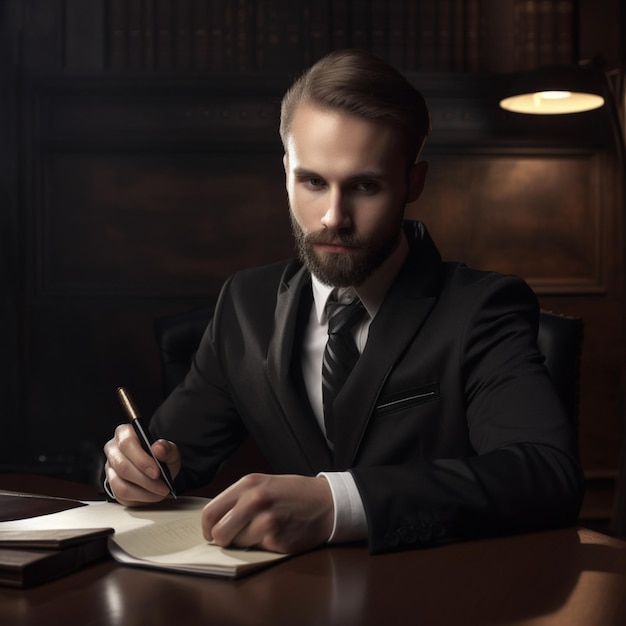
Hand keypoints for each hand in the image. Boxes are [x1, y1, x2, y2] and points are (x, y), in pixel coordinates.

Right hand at [103, 423, 180, 505]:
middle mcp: (113, 449)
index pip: (127, 444)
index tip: (157, 471)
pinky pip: (121, 495)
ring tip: (160, 491)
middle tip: (163, 486)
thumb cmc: (161, 457)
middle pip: (122, 466)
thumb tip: (158, 448)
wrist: (158, 471)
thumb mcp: (170, 451)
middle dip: (145, 479)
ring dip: (143, 491)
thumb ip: (167, 449)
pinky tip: (152, 495)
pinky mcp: (111, 484)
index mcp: (125, 434)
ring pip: (120, 483)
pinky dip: (140, 497)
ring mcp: (110, 468)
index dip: (141, 459)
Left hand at [202, 473, 333, 553]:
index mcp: (248, 485)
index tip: (213, 533)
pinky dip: (264, 547)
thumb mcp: (264, 485)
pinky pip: (256, 550)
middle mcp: (254, 501)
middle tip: (237, 536)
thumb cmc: (293, 494)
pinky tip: (278, 534)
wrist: (327, 502)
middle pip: (219, 533)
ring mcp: (266, 521)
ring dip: (246, 543)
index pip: (210, 513)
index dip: (208, 528)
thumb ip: (239, 499)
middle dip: (224, 539)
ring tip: (263, 530)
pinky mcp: (277, 540)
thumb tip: (215, 522)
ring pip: (236, 545)